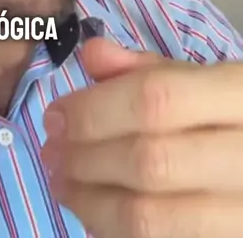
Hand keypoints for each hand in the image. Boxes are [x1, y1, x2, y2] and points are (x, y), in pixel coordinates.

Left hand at [41, 38, 242, 237]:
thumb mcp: (201, 80)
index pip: (157, 99)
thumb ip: (148, 68)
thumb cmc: (230, 115)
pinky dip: (114, 227)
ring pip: (150, 216)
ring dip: (90, 200)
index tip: (55, 115)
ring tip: (61, 182)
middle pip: (150, 161)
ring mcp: (241, 211)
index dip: (96, 109)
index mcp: (240, 97)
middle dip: (86, 157)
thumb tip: (92, 55)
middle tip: (51, 151)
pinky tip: (93, 208)